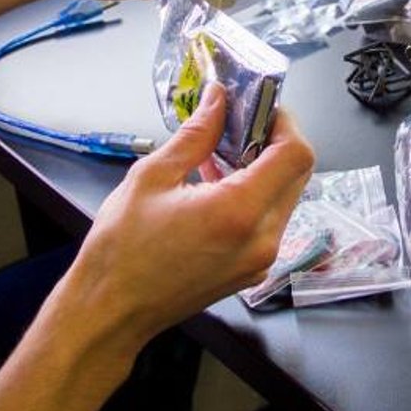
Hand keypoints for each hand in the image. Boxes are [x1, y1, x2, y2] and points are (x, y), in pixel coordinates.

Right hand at [69, 86, 315, 345]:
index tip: (260, 107)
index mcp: (239, 212)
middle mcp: (261, 239)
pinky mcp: (252, 270)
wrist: (112, 310)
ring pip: (285, 197)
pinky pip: (270, 221)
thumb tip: (217, 99)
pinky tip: (218, 184)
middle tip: (240, 123)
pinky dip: (254, 195)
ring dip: (264, 168)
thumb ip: (195, 134)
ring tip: (222, 152)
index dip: (284, 122)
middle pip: (297, 174)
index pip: (295, 154)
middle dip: (275, 141)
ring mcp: (260, 259)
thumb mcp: (152, 177)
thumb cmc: (122, 250)